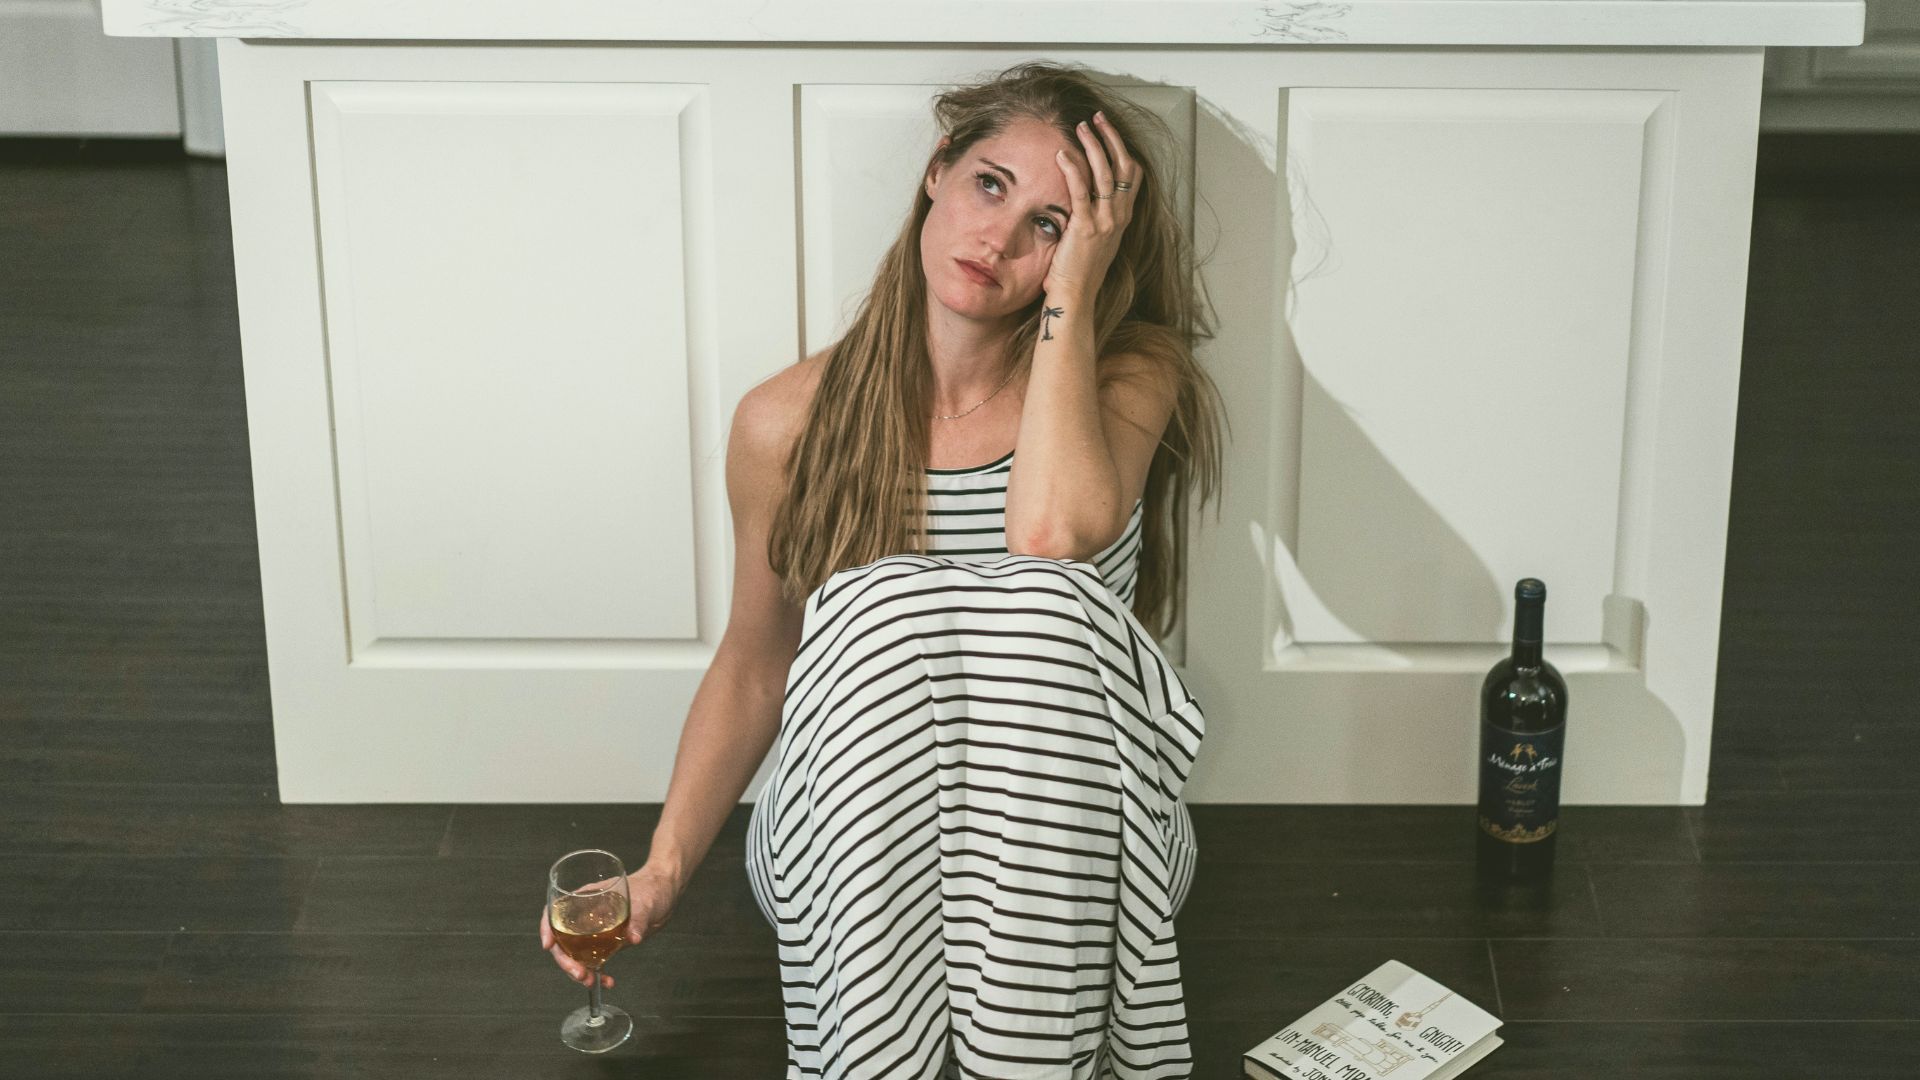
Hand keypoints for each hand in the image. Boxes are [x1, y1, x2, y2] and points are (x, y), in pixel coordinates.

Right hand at [539, 863, 681, 988]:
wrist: (665, 896)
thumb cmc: (651, 888)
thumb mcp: (645, 902)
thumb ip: (639, 919)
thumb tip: (634, 937)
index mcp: (586, 898)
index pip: (556, 910)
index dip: (547, 927)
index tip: (548, 945)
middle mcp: (585, 915)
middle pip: (563, 939)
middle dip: (566, 960)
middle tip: (580, 974)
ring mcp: (594, 931)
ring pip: (575, 954)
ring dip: (579, 971)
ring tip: (591, 983)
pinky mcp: (606, 943)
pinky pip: (593, 961)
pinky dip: (597, 973)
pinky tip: (607, 981)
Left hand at [1042, 110, 1141, 299]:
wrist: (1075, 298)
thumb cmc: (1078, 272)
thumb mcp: (1093, 240)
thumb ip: (1093, 217)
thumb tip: (1082, 198)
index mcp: (1122, 218)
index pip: (1131, 175)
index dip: (1122, 149)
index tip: (1107, 131)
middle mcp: (1118, 217)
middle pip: (1123, 166)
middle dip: (1111, 138)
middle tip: (1097, 118)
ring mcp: (1105, 222)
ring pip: (1106, 174)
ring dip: (1093, 146)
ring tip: (1081, 126)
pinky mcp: (1085, 228)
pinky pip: (1081, 191)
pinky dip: (1073, 168)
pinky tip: (1062, 153)